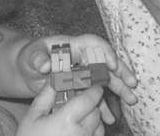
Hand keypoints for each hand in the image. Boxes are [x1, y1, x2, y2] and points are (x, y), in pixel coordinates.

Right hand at [16, 84, 105, 135]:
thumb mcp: (33, 116)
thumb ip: (46, 96)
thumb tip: (56, 78)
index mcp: (66, 121)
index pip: (89, 100)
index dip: (94, 90)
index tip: (94, 85)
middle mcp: (80, 134)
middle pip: (96, 113)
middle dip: (91, 104)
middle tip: (79, 101)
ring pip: (99, 127)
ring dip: (93, 119)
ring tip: (77, 119)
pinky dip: (91, 132)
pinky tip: (76, 131)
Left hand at [17, 34, 137, 105]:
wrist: (27, 70)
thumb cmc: (30, 56)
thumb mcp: (31, 55)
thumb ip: (37, 58)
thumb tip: (45, 65)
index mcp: (73, 44)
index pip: (93, 43)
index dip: (104, 52)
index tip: (112, 65)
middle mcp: (82, 57)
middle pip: (105, 61)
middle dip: (120, 72)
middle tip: (132, 84)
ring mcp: (83, 72)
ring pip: (105, 79)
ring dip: (118, 89)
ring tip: (131, 100)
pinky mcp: (81, 87)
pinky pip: (95, 95)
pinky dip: (102, 106)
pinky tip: (109, 117)